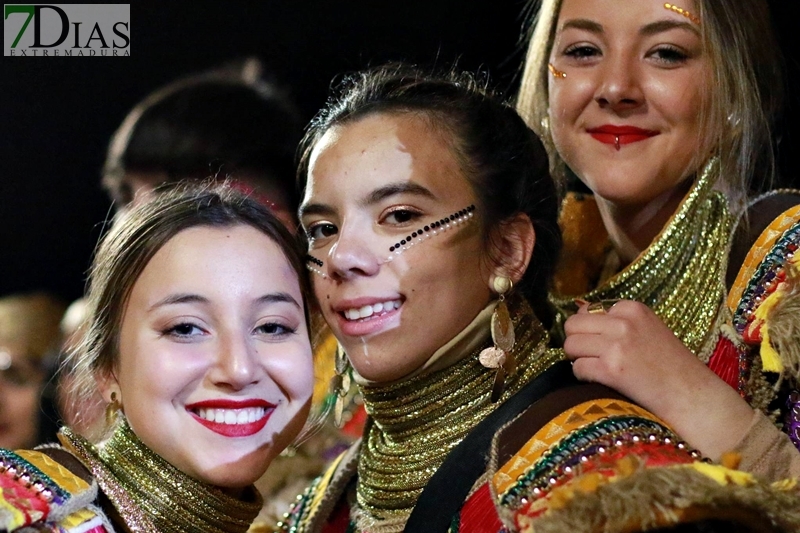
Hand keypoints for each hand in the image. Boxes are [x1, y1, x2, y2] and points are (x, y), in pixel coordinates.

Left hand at [563, 300, 754, 459]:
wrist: (692, 395)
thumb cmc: (670, 365)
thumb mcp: (647, 329)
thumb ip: (616, 321)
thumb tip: (577, 313)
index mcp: (632, 308)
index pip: (587, 311)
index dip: (589, 331)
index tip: (603, 345)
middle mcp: (622, 322)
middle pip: (572, 326)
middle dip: (577, 343)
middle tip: (592, 358)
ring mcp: (616, 345)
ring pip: (570, 346)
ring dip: (578, 360)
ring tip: (599, 370)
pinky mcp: (611, 369)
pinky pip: (577, 369)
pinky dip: (583, 378)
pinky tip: (603, 382)